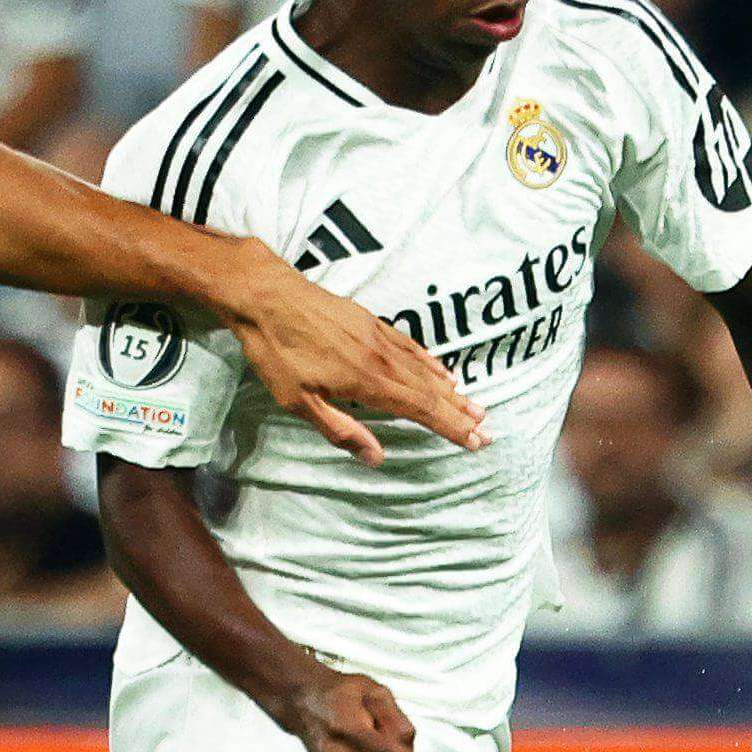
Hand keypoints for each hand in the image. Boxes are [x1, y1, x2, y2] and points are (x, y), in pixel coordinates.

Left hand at [229, 258, 484, 463]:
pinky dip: (430, 361)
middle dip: (459, 413)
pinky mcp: (369, 321)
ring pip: (423, 368)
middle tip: (487, 430)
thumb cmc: (276, 351)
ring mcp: (377, 336)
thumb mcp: (298, 401)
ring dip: (450, 391)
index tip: (475, 441)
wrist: (264, 294)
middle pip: (429, 390)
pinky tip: (442, 371)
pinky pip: (409, 345)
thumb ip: (341, 429)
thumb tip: (377, 457)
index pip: (420, 409)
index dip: (449, 427)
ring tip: (474, 406)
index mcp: (367, 381)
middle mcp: (380, 358)